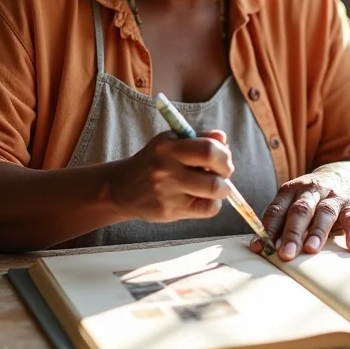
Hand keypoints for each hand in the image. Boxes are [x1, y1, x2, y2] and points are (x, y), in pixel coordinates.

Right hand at [111, 130, 233, 221]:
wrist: (122, 188)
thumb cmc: (153, 161)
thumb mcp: (170, 141)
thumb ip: (198, 137)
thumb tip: (223, 138)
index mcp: (168, 147)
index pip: (209, 149)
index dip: (223, 154)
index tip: (223, 156)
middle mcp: (167, 170)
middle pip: (214, 175)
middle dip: (226, 172)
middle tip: (223, 172)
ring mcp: (168, 192)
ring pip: (214, 192)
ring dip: (223, 188)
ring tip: (215, 184)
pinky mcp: (170, 211)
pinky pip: (206, 209)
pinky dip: (213, 203)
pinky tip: (204, 197)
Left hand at [250, 163, 349, 260]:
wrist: (345, 176)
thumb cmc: (311, 198)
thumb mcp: (294, 202)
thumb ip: (281, 222)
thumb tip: (263, 248)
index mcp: (290, 191)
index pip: (277, 210)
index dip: (268, 229)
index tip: (260, 248)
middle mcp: (310, 190)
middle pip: (300, 211)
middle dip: (292, 233)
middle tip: (286, 254)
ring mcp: (332, 196)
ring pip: (324, 213)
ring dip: (317, 232)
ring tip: (311, 249)